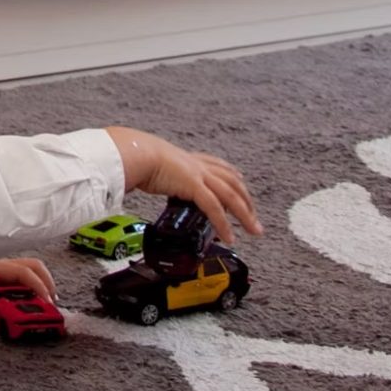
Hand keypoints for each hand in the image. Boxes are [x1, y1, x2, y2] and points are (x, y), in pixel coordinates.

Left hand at [0, 256, 54, 318]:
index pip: (20, 272)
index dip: (37, 285)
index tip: (46, 302)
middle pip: (33, 266)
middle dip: (47, 282)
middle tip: (52, 305)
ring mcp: (0, 273)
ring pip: (30, 270)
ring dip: (43, 284)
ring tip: (47, 306)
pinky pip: (23, 280)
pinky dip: (34, 288)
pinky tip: (33, 305)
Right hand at [109, 128, 261, 244]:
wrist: (135, 152)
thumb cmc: (138, 156)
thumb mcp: (154, 164)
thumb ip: (157, 173)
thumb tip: (146, 179)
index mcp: (190, 160)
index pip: (219, 165)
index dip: (233, 175)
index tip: (241, 183)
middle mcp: (198, 166)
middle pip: (232, 182)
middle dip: (247, 200)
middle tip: (254, 218)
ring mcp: (199, 175)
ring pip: (231, 195)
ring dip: (245, 214)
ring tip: (253, 230)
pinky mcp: (194, 186)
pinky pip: (215, 208)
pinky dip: (224, 224)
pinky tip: (229, 237)